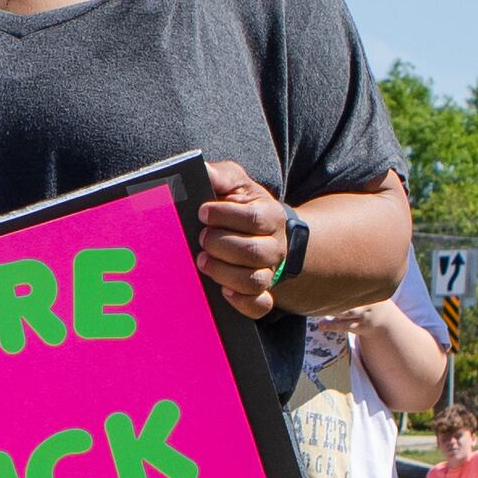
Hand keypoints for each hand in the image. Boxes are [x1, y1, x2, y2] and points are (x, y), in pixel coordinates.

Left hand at [194, 158, 293, 319]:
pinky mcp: (261, 293)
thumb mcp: (237, 184)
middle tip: (202, 238)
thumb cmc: (242, 206)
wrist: (262, 233)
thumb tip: (204, 170)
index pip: (255, 218)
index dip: (226, 215)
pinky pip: (259, 306)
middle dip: (222, 245)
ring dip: (225, 273)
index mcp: (271, 216)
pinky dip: (242, 303)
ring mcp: (269, 272)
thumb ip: (223, 175)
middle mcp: (275, 247)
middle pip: (254, 252)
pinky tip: (224, 293)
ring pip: (254, 280)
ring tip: (203, 261)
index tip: (203, 212)